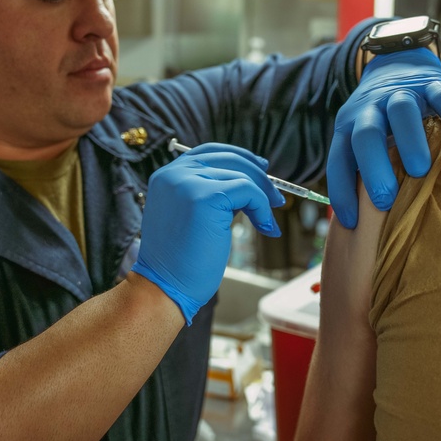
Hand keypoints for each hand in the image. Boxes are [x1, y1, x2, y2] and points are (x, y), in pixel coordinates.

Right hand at [131, 143, 284, 324]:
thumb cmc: (180, 262)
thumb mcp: (191, 216)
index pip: (209, 152)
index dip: (240, 158)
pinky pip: (249, 191)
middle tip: (276, 198)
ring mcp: (188, 183)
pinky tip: (265, 228)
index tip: (262, 170)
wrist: (164, 288)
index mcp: (167, 176)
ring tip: (269, 220)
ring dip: (263, 197)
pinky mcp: (206, 196)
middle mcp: (174, 174)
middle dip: (259, 176)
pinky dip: (263, 209)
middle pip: (229, 158)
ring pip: (242, 175)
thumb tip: (248, 183)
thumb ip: (210, 194)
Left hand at [327, 47, 440, 228]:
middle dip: (372, 168)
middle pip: (365, 136)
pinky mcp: (432, 83)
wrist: (397, 60)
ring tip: (420, 171)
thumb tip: (361, 225)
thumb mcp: (363, 137)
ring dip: (408, 141)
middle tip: (384, 200)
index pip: (339, 160)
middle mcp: (370, 109)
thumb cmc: (381, 116)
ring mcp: (401, 94)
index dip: (342, 192)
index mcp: (348, 127)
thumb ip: (362, 169)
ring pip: (401, 112)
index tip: (352, 223)